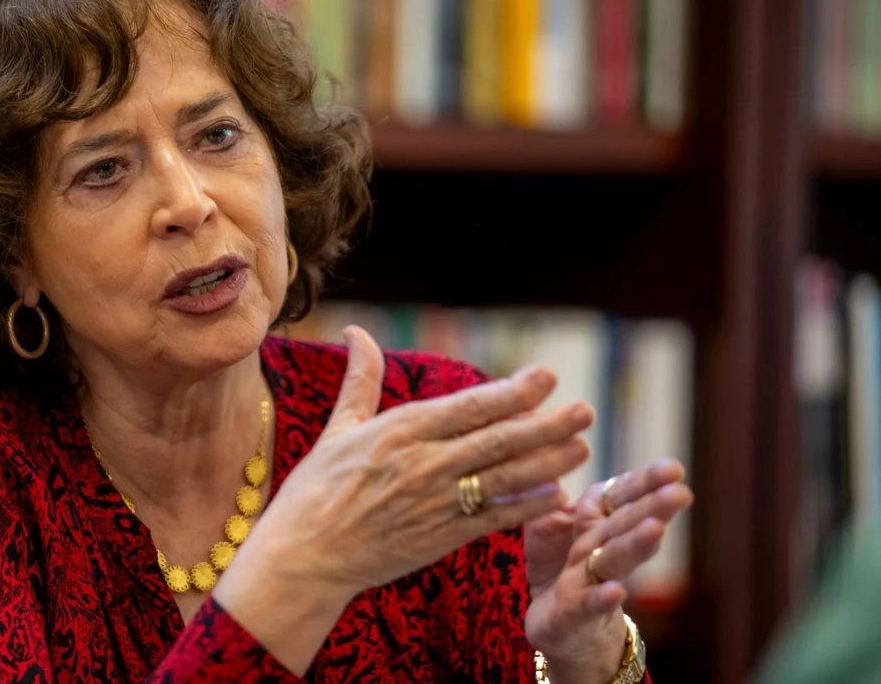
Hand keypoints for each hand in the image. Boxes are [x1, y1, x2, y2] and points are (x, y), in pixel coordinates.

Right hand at [247, 325, 591, 595]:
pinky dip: (525, 508)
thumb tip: (356, 332)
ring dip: (547, 463)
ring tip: (582, 448)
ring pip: (503, 480)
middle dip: (545, 424)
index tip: (546, 377)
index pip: (469, 407)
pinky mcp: (440, 538)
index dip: (512, 392)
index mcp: (400, 431)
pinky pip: (493, 520)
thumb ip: (360, 380)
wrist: (304, 556)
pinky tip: (555, 496)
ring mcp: (435, 503)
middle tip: (585, 409)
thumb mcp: (338, 429)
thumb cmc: (315, 489)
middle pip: (497, 441)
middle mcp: (423, 464)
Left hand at [523, 459, 693, 682]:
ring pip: (615, 559)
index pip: (621, 497)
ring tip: (656, 528)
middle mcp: (598, 549)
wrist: (558, 628)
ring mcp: (589, 580)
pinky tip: (616, 591)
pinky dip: (602, 597)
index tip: (673, 467)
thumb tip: (552, 456)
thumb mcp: (550, 525)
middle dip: (652, 508)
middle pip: (626, 525)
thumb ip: (557, 495)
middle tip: (680, 492)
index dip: (644, 482)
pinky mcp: (575, 611)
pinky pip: (588, 602)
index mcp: (593, 523)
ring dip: (635, 544)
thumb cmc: (559, 568)